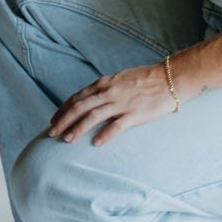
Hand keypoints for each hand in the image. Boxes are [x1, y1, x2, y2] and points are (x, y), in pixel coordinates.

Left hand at [49, 64, 178, 145]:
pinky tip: (96, 143)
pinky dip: (105, 134)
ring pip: (93, 116)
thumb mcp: (118, 80)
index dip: (63, 109)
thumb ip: (104, 90)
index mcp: (103, 83)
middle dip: (63, 120)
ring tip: (67, 139)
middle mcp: (108, 91)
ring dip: (78, 128)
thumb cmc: (144, 80)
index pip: (77, 97)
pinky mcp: (135, 113)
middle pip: (79, 106)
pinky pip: (117, 125)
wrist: (169, 78)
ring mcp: (121, 102)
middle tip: (51, 133)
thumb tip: (89, 101)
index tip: (53, 120)